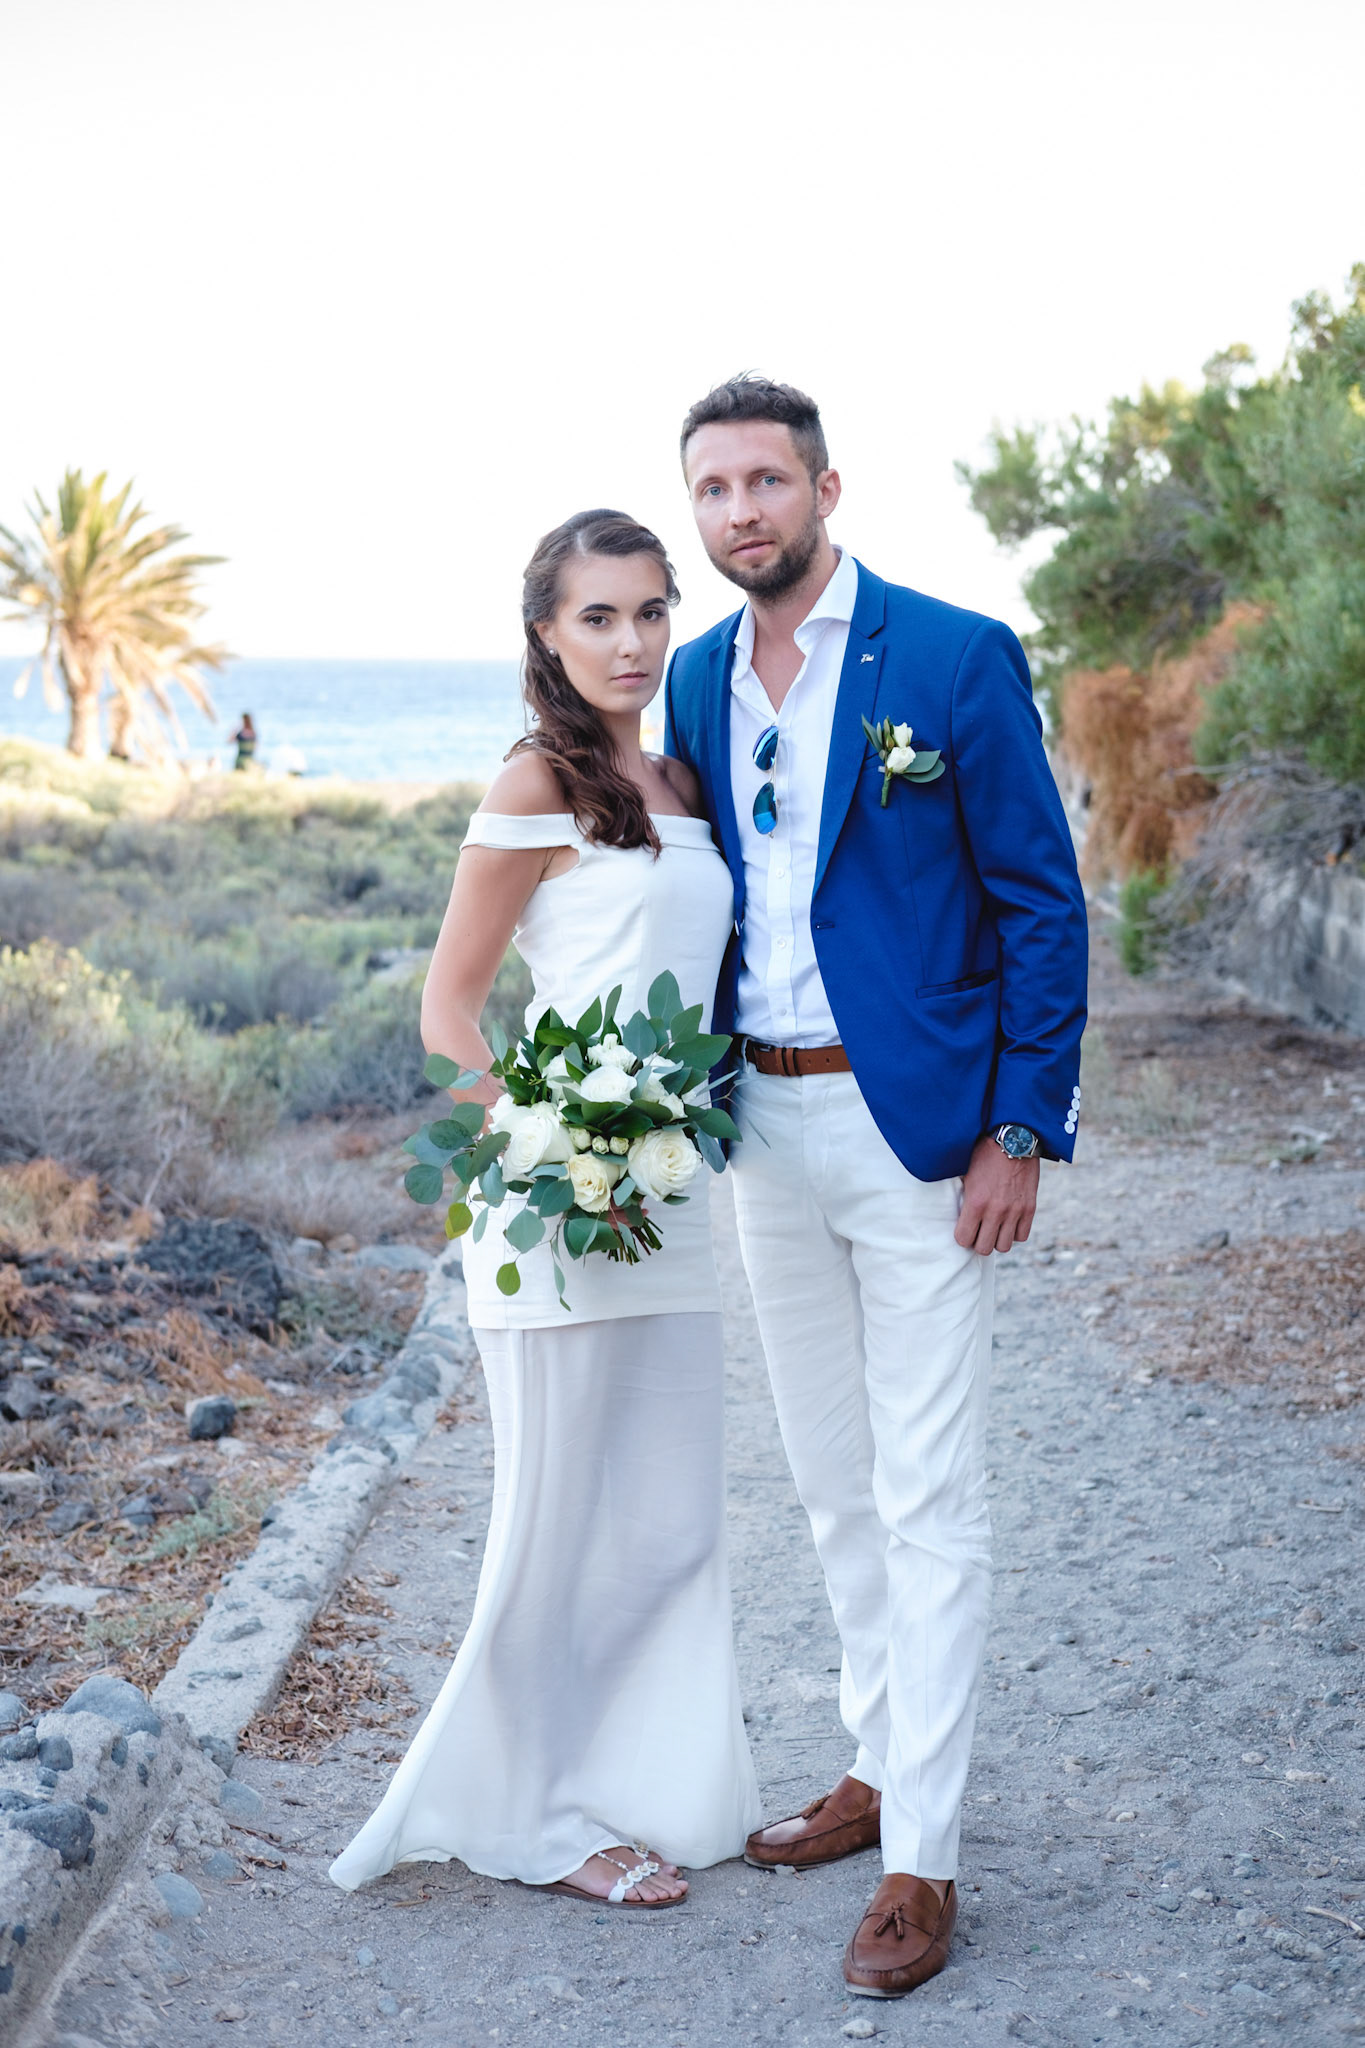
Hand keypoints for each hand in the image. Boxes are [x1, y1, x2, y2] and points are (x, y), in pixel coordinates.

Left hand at [954, 1133, 1038, 1254]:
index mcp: (975, 1202)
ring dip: (997, 1239)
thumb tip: (957, 1214)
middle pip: (984, 1248)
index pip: (963, 1239)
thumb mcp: (966, 1174)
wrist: (1015, 1140)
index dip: (962, 1236)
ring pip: (1003, 1246)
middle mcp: (995, 1211)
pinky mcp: (1029, 1208)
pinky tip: (1008, 1222)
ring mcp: (1014, 1211)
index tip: (964, 1229)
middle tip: (978, 1231)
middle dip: (978, 1241)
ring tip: (994, 1228)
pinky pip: (1021, 1236)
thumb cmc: (985, 1154)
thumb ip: (964, 1197)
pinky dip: (1014, 1232)